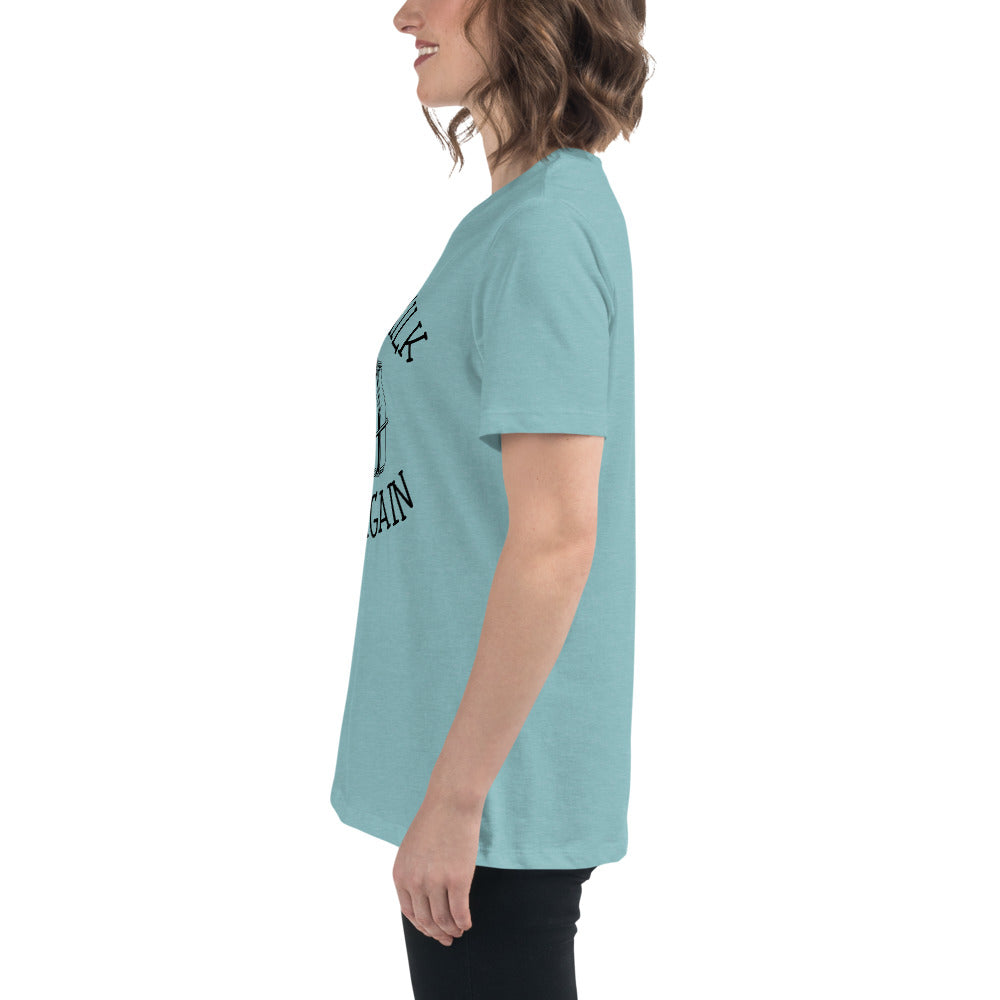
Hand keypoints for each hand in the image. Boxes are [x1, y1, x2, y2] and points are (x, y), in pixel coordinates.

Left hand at [393, 791, 482, 946]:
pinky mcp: (458, 879)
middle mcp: (415, 882)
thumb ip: (413, 873)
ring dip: (451, 931)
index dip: (422, 927)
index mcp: (400, 875)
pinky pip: (459, 912)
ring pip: (443, 920)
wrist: (451, 801)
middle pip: (426, 920)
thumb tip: (424, 899)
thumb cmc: (435, 821)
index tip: (432, 932)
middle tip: (447, 939)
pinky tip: (467, 923)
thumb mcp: (412, 849)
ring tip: (459, 932)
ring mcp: (436, 881)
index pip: (409, 913)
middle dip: (437, 934)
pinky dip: (463, 922)